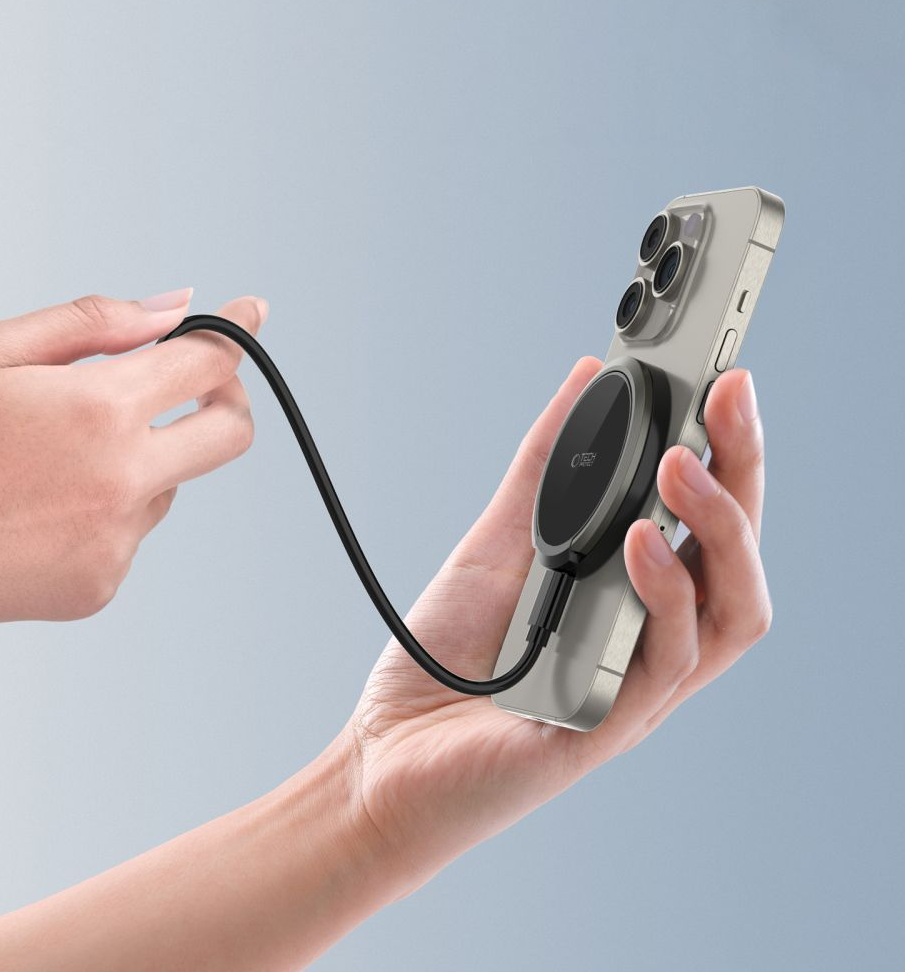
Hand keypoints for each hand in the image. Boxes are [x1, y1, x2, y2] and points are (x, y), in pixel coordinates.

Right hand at [0, 290, 267, 623]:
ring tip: (56, 463)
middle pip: (231, 433)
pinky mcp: (101, 586)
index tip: (250, 314)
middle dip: (225, 399)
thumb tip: (175, 308)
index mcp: (100, 409)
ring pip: (171, 485)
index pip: (209, 361)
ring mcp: (117, 541)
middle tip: (194, 386)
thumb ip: (96, 323)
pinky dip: (109, 513)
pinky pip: (132, 534)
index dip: (238, 331)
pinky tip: (43, 510)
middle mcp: (124, 480)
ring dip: (142, 461)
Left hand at [346, 360, 771, 889]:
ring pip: (730, 611)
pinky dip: (662, 594)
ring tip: (679, 464)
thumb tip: (588, 382)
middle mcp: (651, 639)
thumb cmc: (449, 655)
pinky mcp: (611, 726)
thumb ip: (543, 470)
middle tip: (728, 398)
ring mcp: (638, 686)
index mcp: (635, 597)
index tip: (725, 382)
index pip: (709, 520)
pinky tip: (638, 542)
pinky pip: (666, 662)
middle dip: (743, 470)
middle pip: (738, 557)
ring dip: (715, 528)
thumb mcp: (499, 541)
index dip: (730, 453)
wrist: (387, 748)